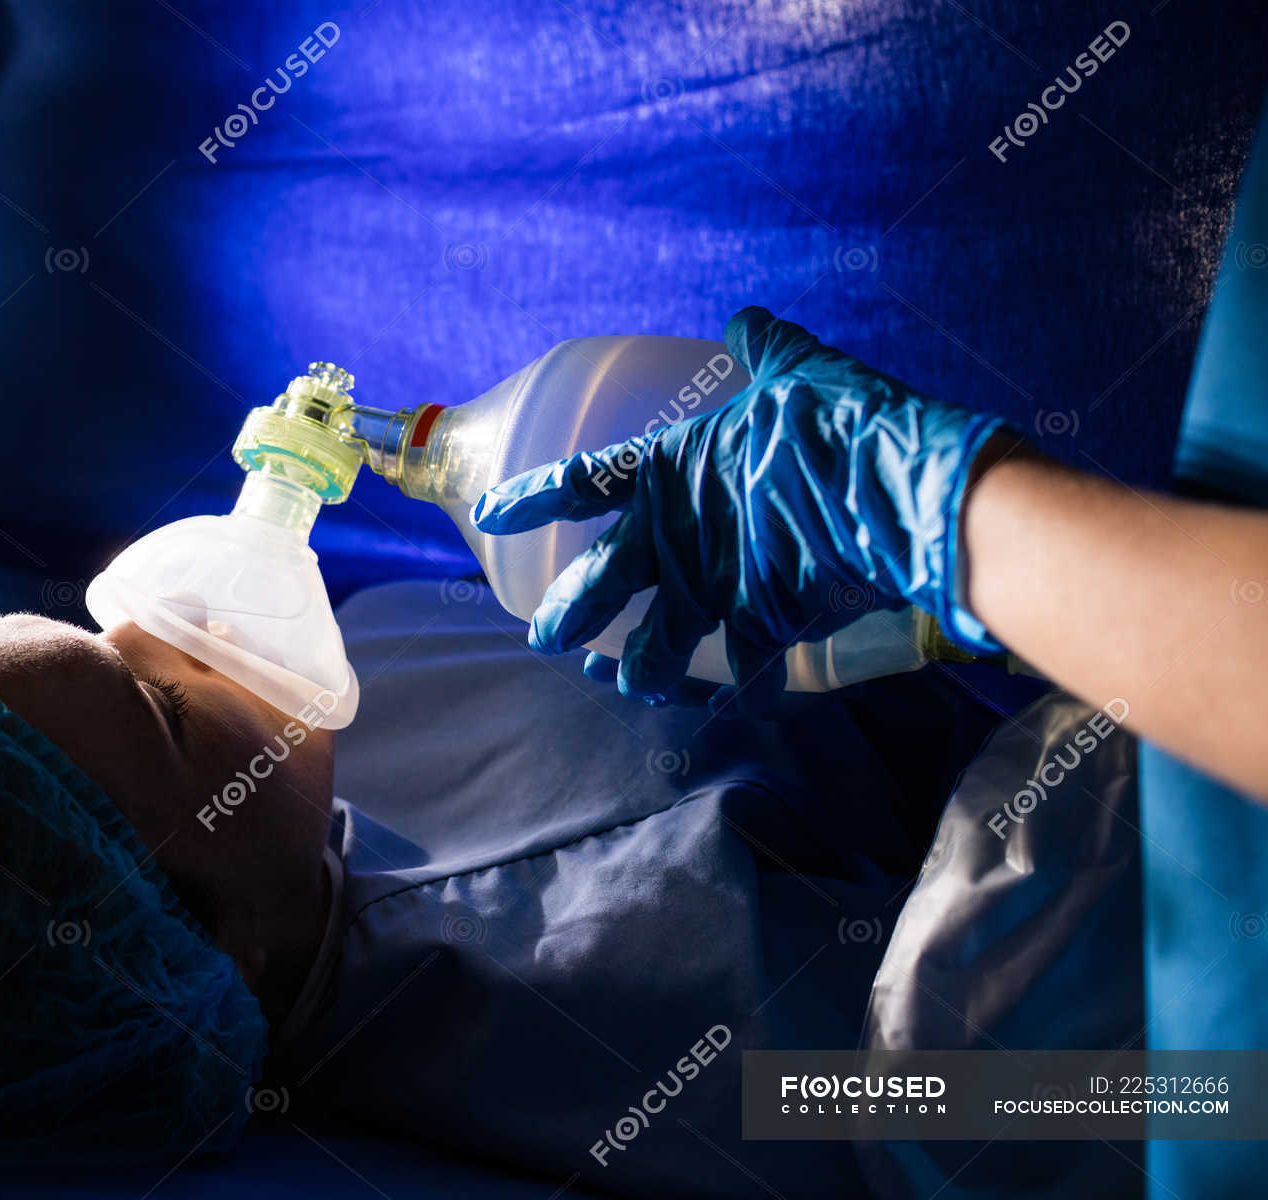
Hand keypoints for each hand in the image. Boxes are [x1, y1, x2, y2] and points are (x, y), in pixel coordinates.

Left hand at [471, 306, 1014, 708]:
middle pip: (598, 585)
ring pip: (654, 649)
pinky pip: (739, 676)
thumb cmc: (841, 420)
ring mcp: (713, 589)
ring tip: (629, 683)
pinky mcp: (760, 629)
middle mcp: (676, 536)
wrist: (897, 490)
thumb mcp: (798, 369)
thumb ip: (764, 348)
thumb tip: (746, 317)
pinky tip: (732, 704)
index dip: (530, 499)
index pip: (579, 482)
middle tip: (544, 639)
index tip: (488, 517)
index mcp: (668, 468)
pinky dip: (737, 693)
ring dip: (639, 672)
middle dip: (566, 616)